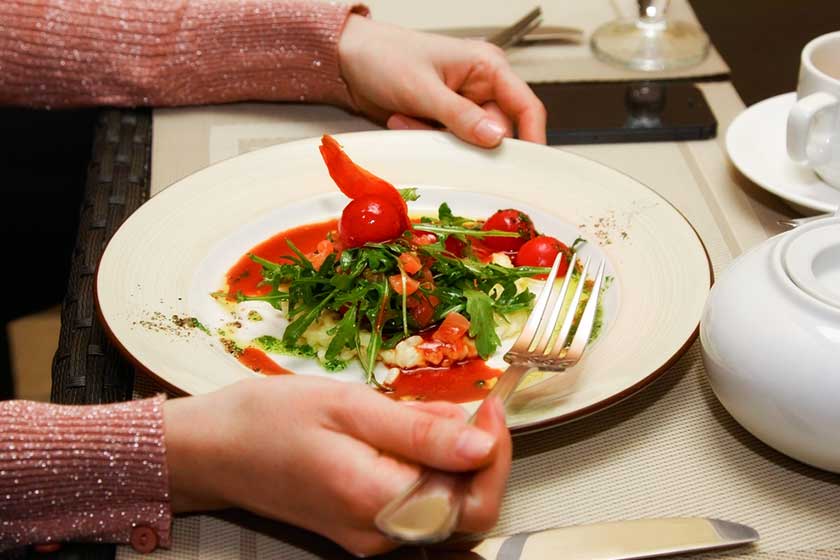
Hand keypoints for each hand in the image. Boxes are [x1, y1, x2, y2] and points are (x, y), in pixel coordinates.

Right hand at [163, 376, 510, 555]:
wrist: (213, 450)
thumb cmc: (269, 420)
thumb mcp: (346, 406)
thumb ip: (418, 431)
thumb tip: (481, 446)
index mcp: (377, 500)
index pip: (473, 498)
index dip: (495, 453)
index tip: (488, 404)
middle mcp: (379, 531)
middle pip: (464, 508)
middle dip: (479, 456)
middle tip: (467, 406)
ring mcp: (369, 533)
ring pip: (442, 504)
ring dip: (452, 459)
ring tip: (429, 413)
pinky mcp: (361, 525)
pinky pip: (414, 502)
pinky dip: (425, 467)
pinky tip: (405, 432)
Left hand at [338, 15, 545, 147]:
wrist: (350, 59)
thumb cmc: (386, 57)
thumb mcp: (423, 88)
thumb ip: (460, 116)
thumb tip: (495, 139)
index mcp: (487, 67)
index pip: (525, 106)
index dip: (531, 138)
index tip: (526, 167)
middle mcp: (481, 86)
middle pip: (495, 133)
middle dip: (464, 141)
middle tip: (432, 132)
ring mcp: (463, 104)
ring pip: (469, 142)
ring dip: (439, 140)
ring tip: (407, 117)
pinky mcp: (444, 119)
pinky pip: (448, 143)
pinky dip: (427, 138)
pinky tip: (403, 119)